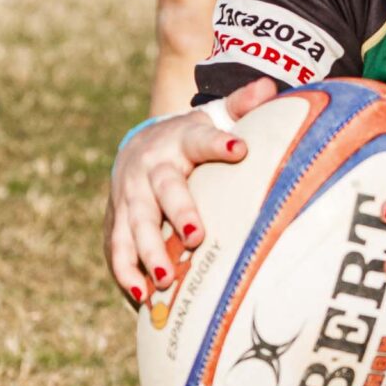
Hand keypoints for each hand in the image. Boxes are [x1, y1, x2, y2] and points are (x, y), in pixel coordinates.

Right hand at [105, 78, 276, 302]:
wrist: (138, 148)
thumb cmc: (190, 139)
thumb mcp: (213, 118)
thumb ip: (241, 105)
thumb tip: (270, 87)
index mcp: (178, 141)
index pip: (201, 140)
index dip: (219, 144)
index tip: (240, 149)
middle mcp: (148, 169)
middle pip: (163, 191)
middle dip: (177, 213)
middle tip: (195, 237)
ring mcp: (127, 198)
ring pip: (133, 226)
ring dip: (146, 253)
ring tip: (163, 282)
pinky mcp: (115, 222)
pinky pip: (116, 249)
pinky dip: (125, 273)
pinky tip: (140, 297)